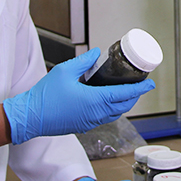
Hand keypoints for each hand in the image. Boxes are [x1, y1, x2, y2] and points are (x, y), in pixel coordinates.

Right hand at [3, 48, 154, 143]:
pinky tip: (108, 101)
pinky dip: (112, 109)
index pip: (124, 94)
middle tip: (140, 85)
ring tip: (127, 92)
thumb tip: (97, 54)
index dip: (140, 89)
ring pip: (115, 114)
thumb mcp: (65, 71)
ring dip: (124, 104)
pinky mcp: (83, 125)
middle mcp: (95, 114)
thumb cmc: (44, 97)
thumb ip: (84, 61)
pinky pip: (104, 118)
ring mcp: (90, 122)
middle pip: (124, 106)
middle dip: (135, 96)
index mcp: (94, 100)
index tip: (149, 83)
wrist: (30, 117)